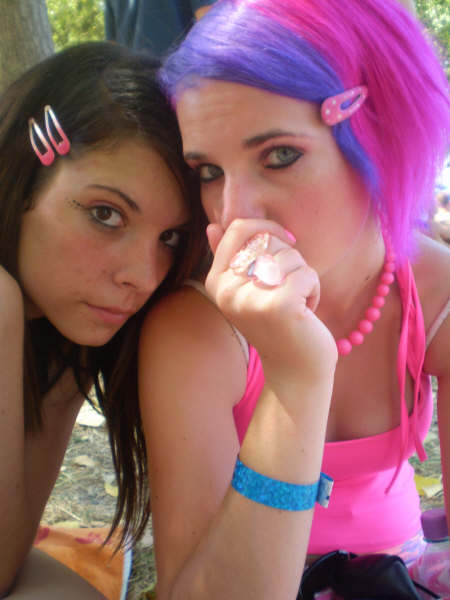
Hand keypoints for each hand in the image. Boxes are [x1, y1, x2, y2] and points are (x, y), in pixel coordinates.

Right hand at [205, 219, 336, 382]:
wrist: (294, 369)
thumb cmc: (275, 324)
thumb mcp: (247, 290)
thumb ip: (231, 259)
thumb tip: (212, 226)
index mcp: (216, 282)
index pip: (237, 229)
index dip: (267, 228)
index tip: (287, 243)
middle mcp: (227, 290)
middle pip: (269, 240)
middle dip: (290, 258)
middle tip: (289, 289)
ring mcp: (251, 298)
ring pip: (290, 256)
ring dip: (303, 276)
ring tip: (296, 302)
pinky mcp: (279, 305)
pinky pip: (307, 273)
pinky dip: (314, 289)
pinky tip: (306, 311)